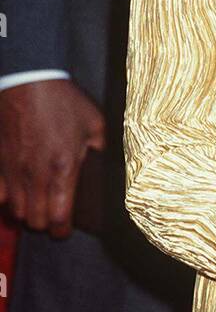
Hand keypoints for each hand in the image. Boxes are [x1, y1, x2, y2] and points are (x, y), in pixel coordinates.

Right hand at [0, 78, 104, 235]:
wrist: (28, 80)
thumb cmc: (63, 100)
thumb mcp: (95, 123)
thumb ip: (102, 149)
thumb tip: (110, 165)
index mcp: (63, 168)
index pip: (59, 219)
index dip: (63, 231)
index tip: (66, 229)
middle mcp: (35, 175)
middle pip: (36, 221)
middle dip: (47, 224)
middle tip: (54, 215)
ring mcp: (12, 170)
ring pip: (15, 212)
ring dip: (27, 214)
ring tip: (37, 206)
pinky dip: (6, 200)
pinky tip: (16, 193)